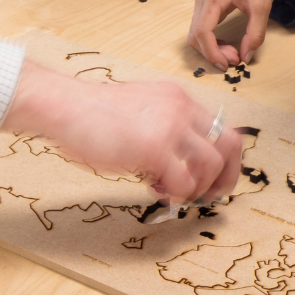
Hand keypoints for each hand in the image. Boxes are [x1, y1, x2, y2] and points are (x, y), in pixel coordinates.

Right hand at [2, 60, 242, 204]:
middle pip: (230, 145)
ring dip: (199, 188)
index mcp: (177, 98)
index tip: (212, 178)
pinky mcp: (154, 148)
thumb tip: (176, 162)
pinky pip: (184, 182)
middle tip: (210, 196)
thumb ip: (163, 127)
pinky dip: (177, 196)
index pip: (221, 127)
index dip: (223, 159)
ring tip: (176, 195)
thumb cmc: (90, 113)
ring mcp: (170, 127)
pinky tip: (158, 193)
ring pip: (212, 165)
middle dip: (226, 177)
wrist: (64, 106)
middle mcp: (180, 108)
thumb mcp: (139, 109)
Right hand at [188, 0, 292, 68]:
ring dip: (211, 46)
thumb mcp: (262, 7)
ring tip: (232, 51)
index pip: (203, 32)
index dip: (213, 53)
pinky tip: (226, 41)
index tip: (228, 65)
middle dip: (212, 52)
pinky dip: (210, 37)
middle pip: (195, 34)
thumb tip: (245, 57)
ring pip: (195, 30)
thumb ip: (254, 34)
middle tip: (235, 59)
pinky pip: (200, 23)